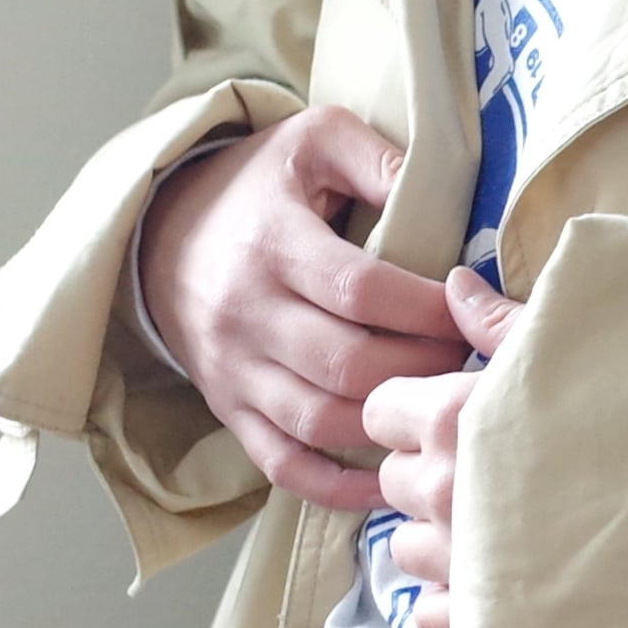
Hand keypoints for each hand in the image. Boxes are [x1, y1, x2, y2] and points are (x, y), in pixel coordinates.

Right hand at [135, 105, 467, 510]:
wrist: (160, 231)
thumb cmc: (258, 186)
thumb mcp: (312, 140)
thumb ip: (376, 155)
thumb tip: (441, 189)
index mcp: (271, 244)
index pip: (359, 290)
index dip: (425, 309)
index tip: (468, 312)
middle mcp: (246, 313)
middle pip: (346, 365)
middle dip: (421, 369)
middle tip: (468, 362)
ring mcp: (234, 370)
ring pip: (320, 422)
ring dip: (390, 425)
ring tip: (439, 407)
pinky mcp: (228, 409)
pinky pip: (283, 465)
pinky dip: (337, 487)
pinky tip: (389, 480)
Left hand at [362, 263, 523, 627]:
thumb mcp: (575, 349)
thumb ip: (499, 321)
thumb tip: (455, 284)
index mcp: (455, 417)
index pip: (377, 410)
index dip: (409, 411)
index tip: (450, 417)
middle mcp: (444, 488)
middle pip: (391, 480)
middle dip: (426, 473)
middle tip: (485, 470)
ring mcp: (460, 559)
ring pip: (403, 547)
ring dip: (437, 537)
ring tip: (493, 526)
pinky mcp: (484, 618)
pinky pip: (428, 613)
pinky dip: (451, 600)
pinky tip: (492, 579)